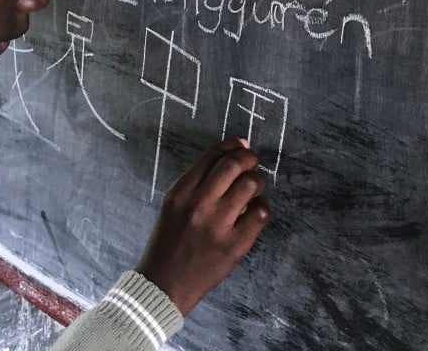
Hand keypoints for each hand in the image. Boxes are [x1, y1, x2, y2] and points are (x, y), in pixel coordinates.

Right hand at [135, 138, 269, 314]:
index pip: (212, 156)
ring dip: (257, 181)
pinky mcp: (235, 245)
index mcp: (181, 192)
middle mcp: (199, 204)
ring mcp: (218, 225)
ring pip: (250, 185)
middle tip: (252, 164)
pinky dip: (261, 208)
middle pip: (233, 165)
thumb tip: (232, 152)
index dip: (232, 146)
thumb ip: (198, 182)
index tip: (241, 146)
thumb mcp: (174, 204)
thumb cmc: (169, 240)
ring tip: (253, 189)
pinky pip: (260, 214)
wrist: (165, 282)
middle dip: (249, 159)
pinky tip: (254, 212)